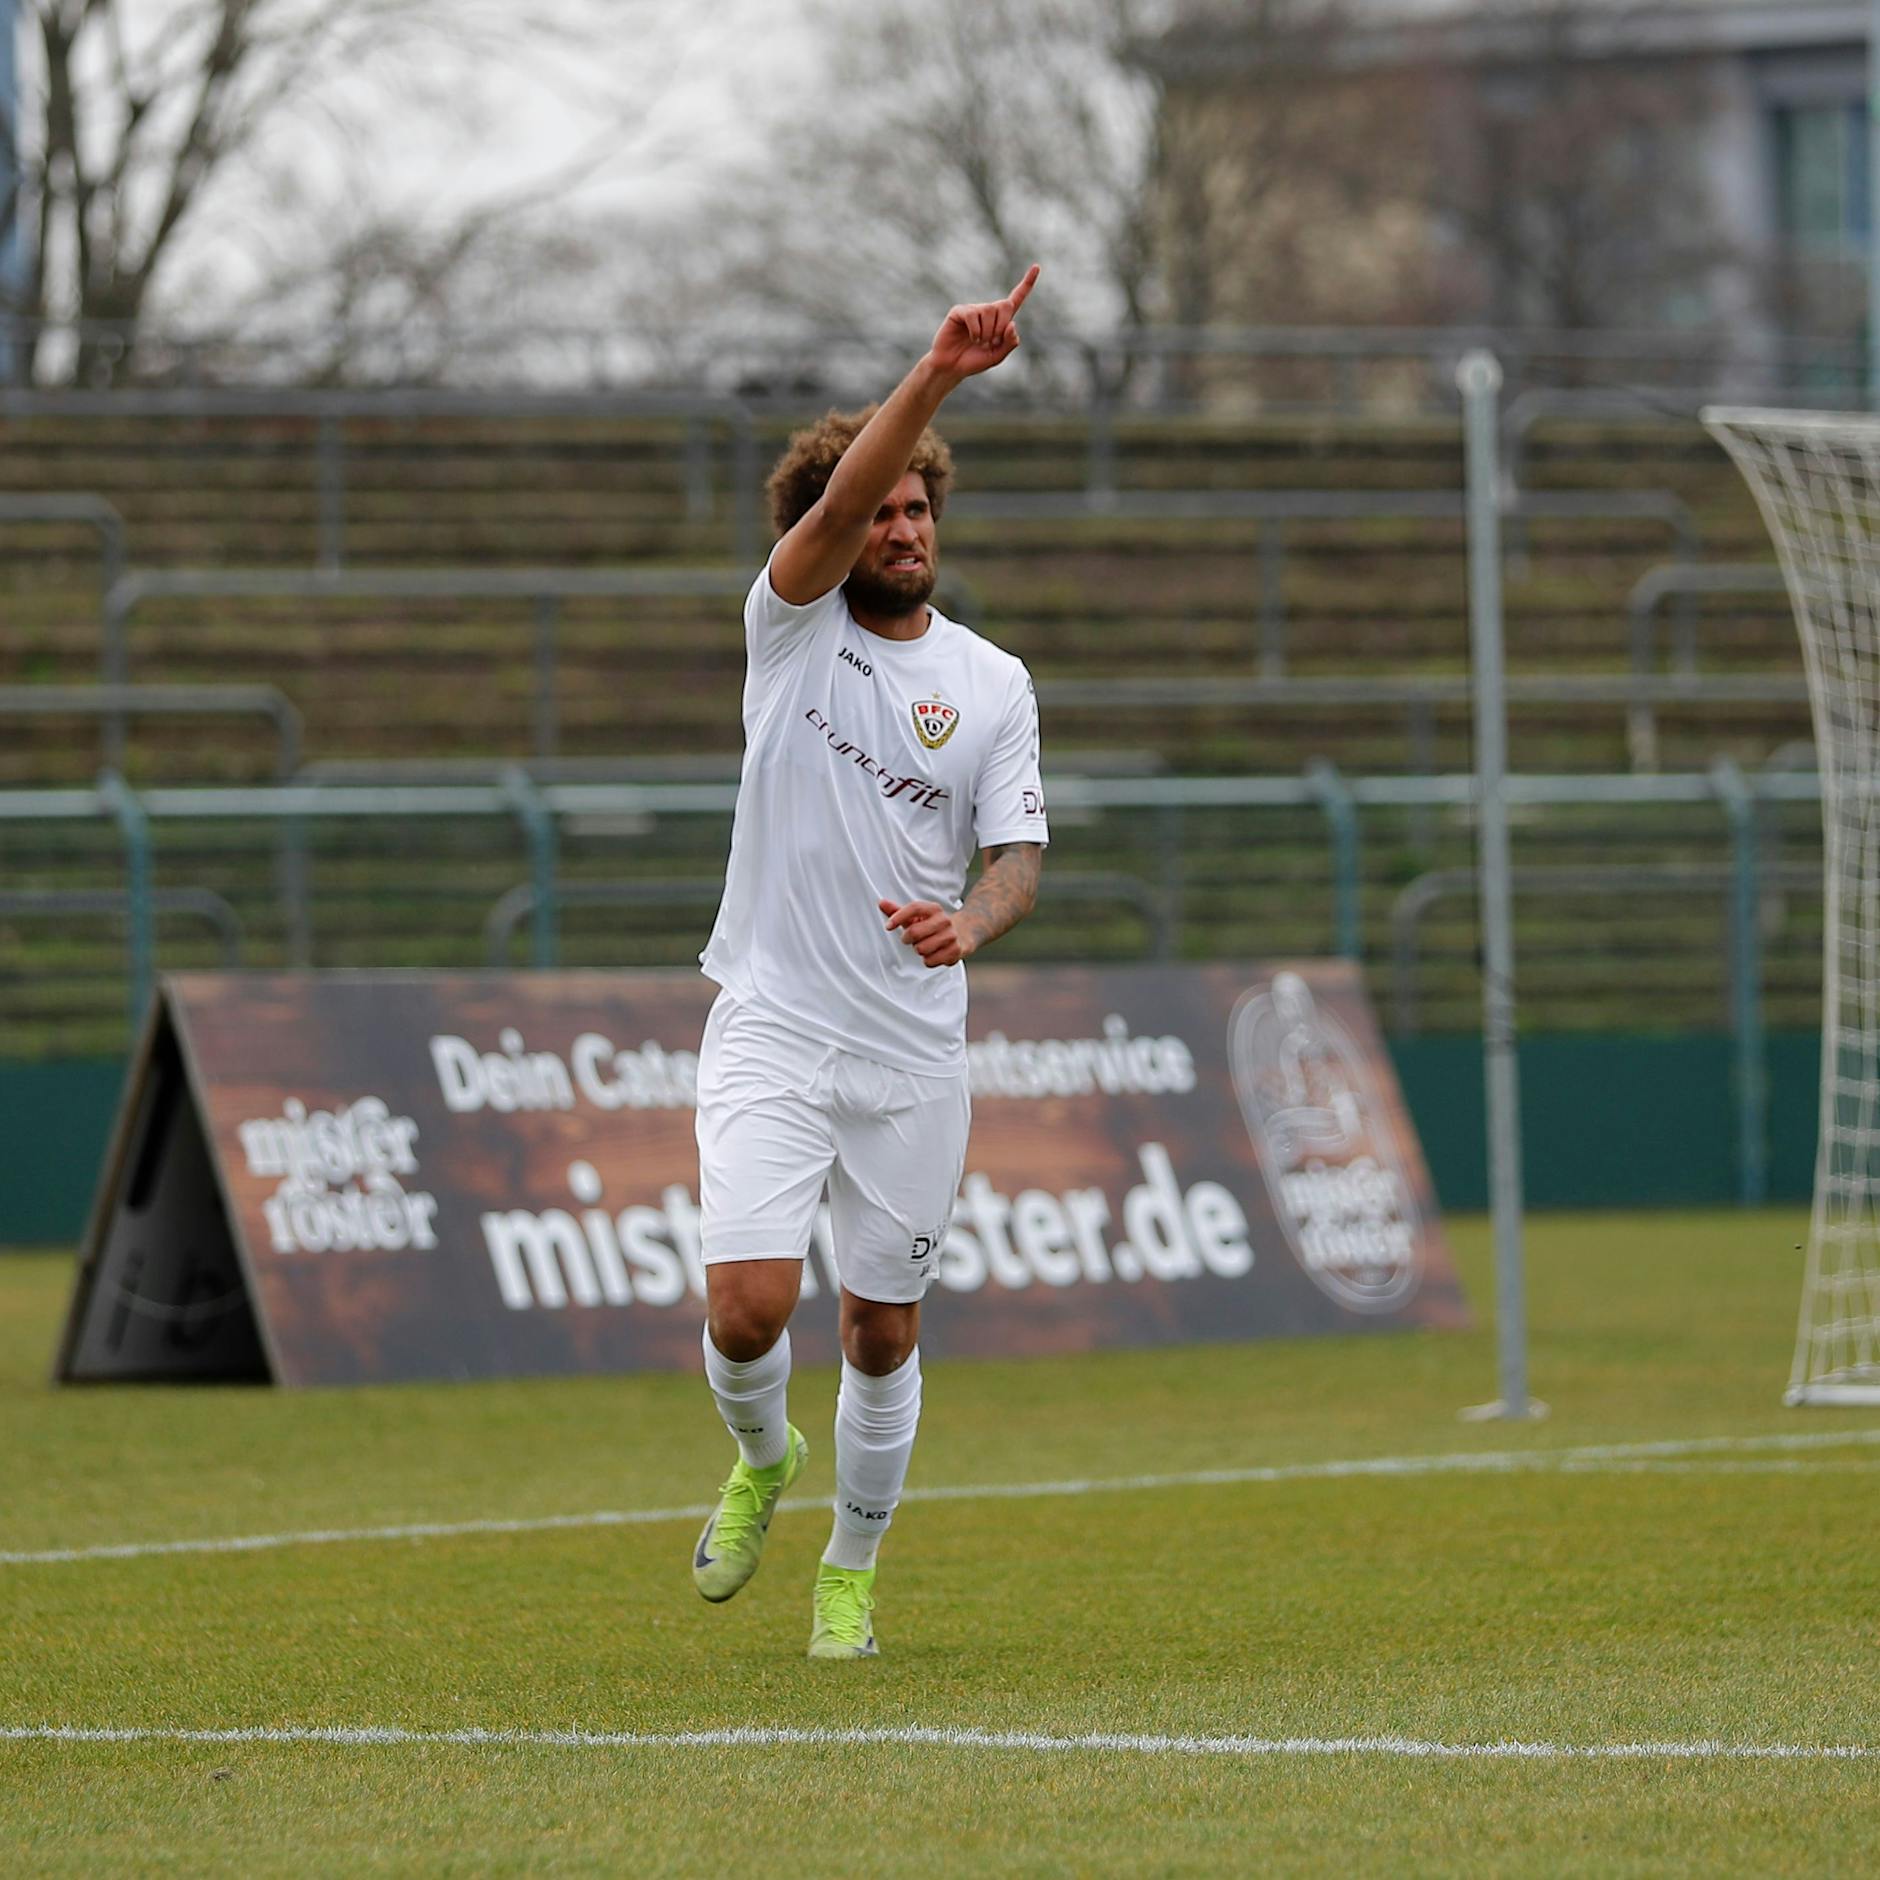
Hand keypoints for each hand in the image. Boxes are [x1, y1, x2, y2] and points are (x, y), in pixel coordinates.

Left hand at [879, 896, 974, 968]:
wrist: (964, 932)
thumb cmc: (933, 925)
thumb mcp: (917, 916)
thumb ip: (898, 911)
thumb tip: (881, 903)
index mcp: (933, 909)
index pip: (914, 908)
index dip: (898, 916)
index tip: (888, 926)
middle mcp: (944, 920)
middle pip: (914, 932)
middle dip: (907, 939)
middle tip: (911, 939)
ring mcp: (951, 936)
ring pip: (921, 949)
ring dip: (919, 950)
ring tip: (925, 946)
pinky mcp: (955, 951)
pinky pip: (930, 961)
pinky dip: (927, 960)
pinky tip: (934, 954)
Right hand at [926, 265, 1039, 381]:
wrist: (952, 367)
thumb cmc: (974, 361)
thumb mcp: (996, 356)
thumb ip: (1009, 343)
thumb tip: (1012, 324)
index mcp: (1001, 320)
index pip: (1016, 298)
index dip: (1027, 284)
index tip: (1037, 267)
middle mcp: (988, 311)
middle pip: (1005, 305)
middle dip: (1002, 325)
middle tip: (993, 341)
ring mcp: (973, 309)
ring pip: (989, 311)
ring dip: (987, 332)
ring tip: (979, 342)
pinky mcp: (960, 311)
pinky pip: (973, 315)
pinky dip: (975, 331)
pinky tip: (971, 338)